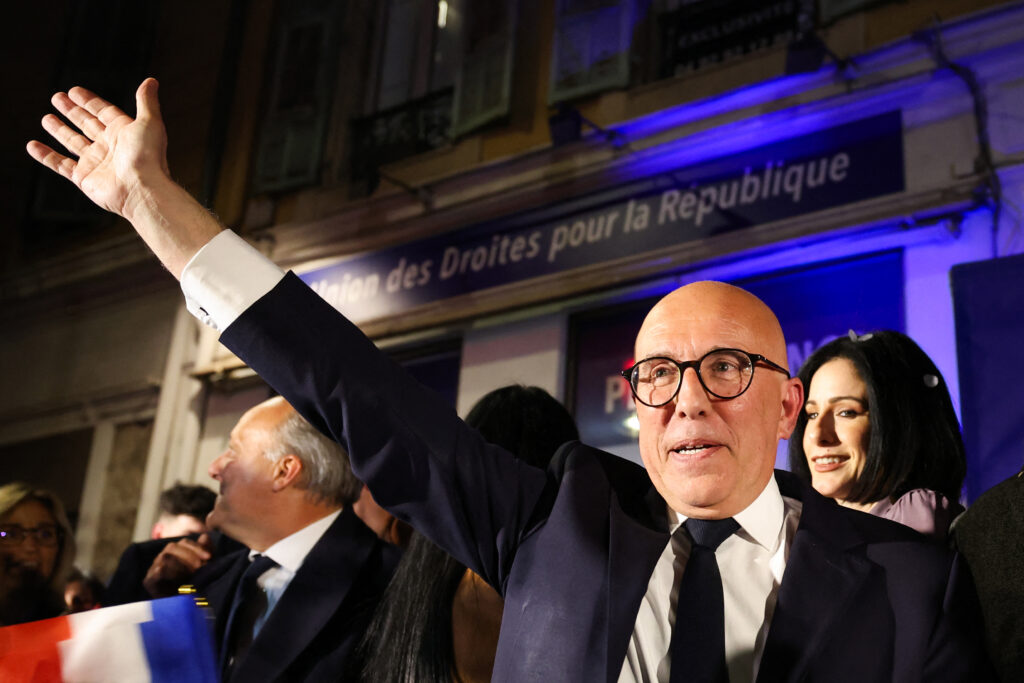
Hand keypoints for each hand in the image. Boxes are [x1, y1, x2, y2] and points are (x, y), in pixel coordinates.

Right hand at [26, 78, 168, 219]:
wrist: (141, 189)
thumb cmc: (148, 157)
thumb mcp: (149, 122)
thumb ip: (146, 101)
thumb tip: (151, 82)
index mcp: (123, 132)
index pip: (103, 112)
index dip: (89, 101)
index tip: (74, 91)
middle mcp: (109, 146)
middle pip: (86, 124)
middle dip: (72, 111)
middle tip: (57, 97)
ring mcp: (96, 162)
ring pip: (73, 142)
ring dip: (59, 130)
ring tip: (46, 118)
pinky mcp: (84, 178)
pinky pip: (60, 165)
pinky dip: (46, 156)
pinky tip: (32, 146)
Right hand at [143, 533, 213, 597]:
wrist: (182, 609)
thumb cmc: (194, 585)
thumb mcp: (205, 567)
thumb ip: (206, 551)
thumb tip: (205, 536)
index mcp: (176, 552)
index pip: (184, 542)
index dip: (197, 547)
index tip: (209, 557)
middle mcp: (163, 557)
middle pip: (172, 547)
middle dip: (189, 555)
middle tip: (200, 566)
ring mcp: (154, 568)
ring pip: (164, 557)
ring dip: (181, 564)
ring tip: (193, 573)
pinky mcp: (149, 580)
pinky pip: (158, 571)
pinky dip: (171, 572)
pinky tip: (181, 579)